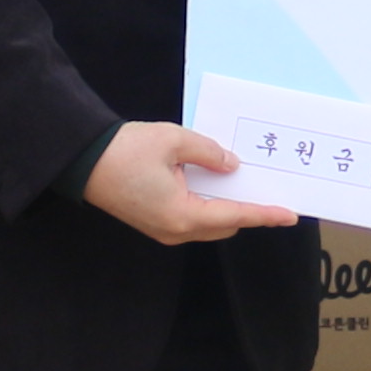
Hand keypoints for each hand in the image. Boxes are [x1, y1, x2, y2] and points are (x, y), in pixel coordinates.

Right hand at [83, 120, 278, 245]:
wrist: (81, 160)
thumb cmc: (125, 149)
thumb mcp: (174, 140)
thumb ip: (209, 153)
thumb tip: (231, 166)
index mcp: (182, 215)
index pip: (235, 216)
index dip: (264, 214)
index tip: (289, 215)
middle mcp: (174, 231)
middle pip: (224, 225)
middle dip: (246, 209)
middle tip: (266, 187)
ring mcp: (162, 230)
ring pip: (208, 224)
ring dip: (225, 206)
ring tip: (241, 182)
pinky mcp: (153, 223)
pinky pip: (191, 219)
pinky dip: (207, 205)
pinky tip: (213, 183)